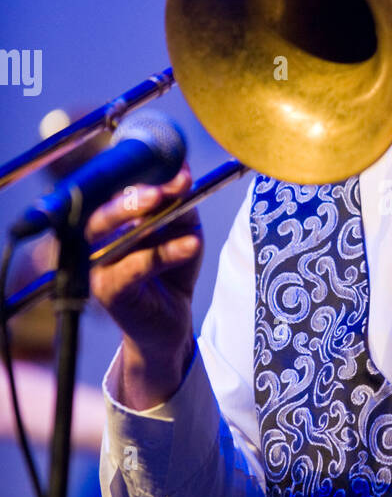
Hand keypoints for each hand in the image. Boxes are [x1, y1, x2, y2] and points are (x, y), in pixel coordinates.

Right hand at [86, 164, 202, 408]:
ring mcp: (98, 268)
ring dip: (151, 227)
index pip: (114, 193)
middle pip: (101, 214)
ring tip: (185, 224)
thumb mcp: (182, 231)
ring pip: (117, 240)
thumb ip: (179, 204)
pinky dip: (165, 254)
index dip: (142, 181)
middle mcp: (94, 243)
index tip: (177, 176)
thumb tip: (182, 175)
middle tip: (160, 193)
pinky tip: (191, 246)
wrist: (172, 321)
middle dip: (131, 201)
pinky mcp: (110, 291)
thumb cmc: (172, 271)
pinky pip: (136, 267)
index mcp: (109, 222)